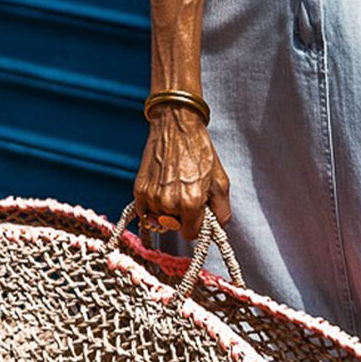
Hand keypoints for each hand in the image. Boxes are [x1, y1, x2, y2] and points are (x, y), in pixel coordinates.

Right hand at [133, 104, 231, 243]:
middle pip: (174, 227)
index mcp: (191, 203)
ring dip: (167, 210)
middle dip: (182, 216)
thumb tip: (215, 229)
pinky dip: (153, 205)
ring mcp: (151, 197)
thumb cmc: (200, 152)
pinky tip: (162, 187)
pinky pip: (145, 211)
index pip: (191, 234)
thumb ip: (222, 211)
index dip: (196, 225)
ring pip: (160, 219)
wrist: (176, 127)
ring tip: (174, 186)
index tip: (198, 213)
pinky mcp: (139, 190)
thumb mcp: (221, 182)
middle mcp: (169, 203)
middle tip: (187, 194)